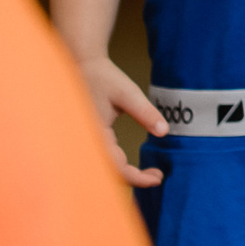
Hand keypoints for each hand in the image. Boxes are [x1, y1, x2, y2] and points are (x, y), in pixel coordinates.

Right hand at [75, 56, 165, 188]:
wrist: (81, 66)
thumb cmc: (103, 78)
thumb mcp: (127, 93)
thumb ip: (145, 113)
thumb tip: (164, 132)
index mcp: (94, 134)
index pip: (116, 167)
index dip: (137, 177)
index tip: (158, 178)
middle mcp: (87, 141)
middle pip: (109, 173)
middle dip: (133, 179)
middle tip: (158, 177)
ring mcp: (85, 140)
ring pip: (104, 168)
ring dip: (125, 175)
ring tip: (150, 174)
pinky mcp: (88, 137)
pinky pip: (101, 158)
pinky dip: (118, 166)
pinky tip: (133, 166)